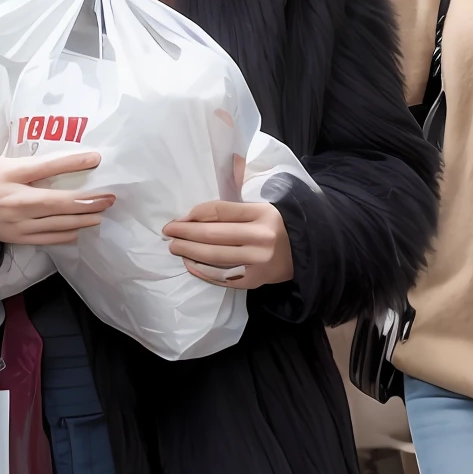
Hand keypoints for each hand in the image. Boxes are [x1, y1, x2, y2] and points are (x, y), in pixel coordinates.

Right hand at [0, 150, 114, 245]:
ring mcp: (18, 223)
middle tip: (108, 197)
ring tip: (100, 213)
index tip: (95, 159)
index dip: (72, 162)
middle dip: (87, 201)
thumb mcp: (6, 164)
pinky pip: (50, 238)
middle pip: (57, 202)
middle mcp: (16, 200)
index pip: (46, 167)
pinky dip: (68, 234)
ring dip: (83, 219)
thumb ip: (33, 162)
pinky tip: (81, 228)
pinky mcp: (19, 238)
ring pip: (58, 223)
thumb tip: (65, 156)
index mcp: (11, 174)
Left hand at [164, 161, 292, 286]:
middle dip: (186, 233)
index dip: (195, 214)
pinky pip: (223, 275)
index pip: (220, 211)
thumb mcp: (263, 207)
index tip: (179, 218)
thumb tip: (206, 194)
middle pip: (214, 235)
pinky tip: (190, 263)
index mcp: (263, 213)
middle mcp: (261, 236)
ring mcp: (258, 260)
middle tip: (169, 232)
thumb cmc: (276, 227)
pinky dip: (203, 270)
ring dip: (189, 251)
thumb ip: (236, 200)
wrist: (304, 254)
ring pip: (215, 256)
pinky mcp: (255, 279)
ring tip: (175, 247)